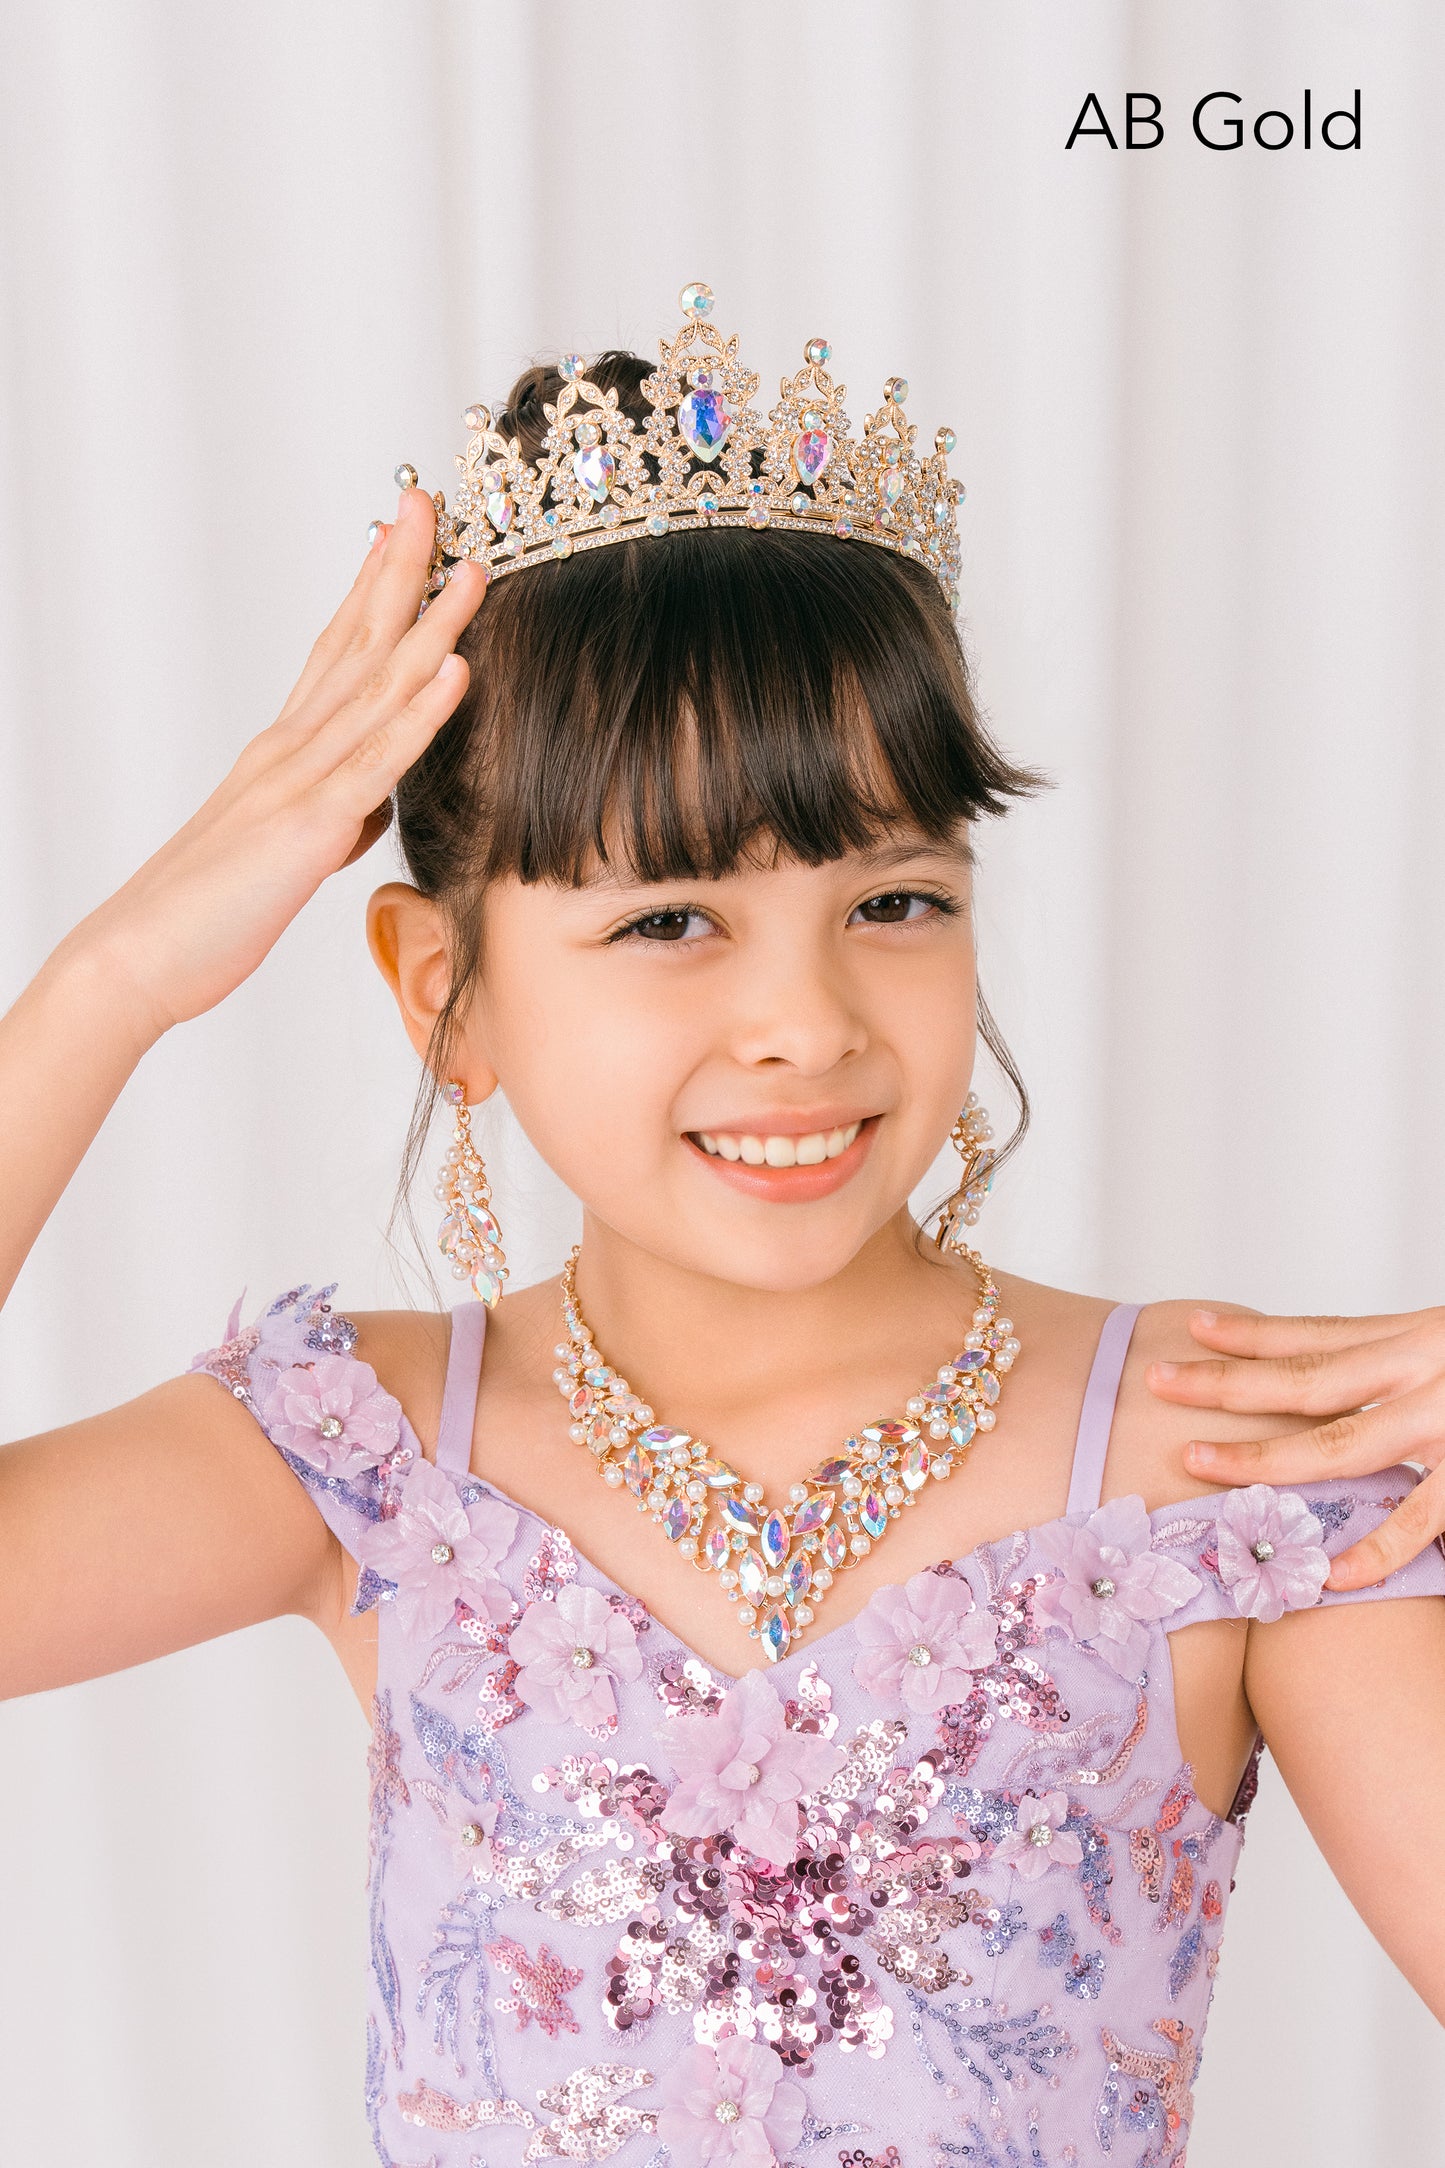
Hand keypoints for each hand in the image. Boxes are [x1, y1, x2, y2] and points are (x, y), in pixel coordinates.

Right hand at [73, 487, 487, 1037]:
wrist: (138, 956)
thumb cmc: (205, 913)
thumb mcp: (285, 854)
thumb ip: (331, 820)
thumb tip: (367, 810)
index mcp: (283, 751)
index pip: (336, 650)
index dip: (373, 587)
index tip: (407, 532)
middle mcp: (289, 748)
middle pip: (356, 642)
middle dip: (400, 569)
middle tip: (432, 500)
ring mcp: (299, 781)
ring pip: (376, 688)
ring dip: (429, 624)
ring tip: (472, 568)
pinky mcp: (309, 827)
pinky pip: (377, 762)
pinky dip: (420, 712)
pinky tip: (456, 668)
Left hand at [1147, 1307, 1444, 1587]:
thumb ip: (1404, 1369)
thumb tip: (1353, 1385)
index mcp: (1418, 1339)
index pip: (1321, 1337)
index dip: (1254, 1336)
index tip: (1195, 1328)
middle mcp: (1421, 1373)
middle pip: (1306, 1380)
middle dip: (1226, 1383)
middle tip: (1158, 1380)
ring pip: (1339, 1444)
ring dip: (1263, 1457)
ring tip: (1195, 1461)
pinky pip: (1420, 1519)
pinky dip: (1376, 1549)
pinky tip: (1329, 1575)